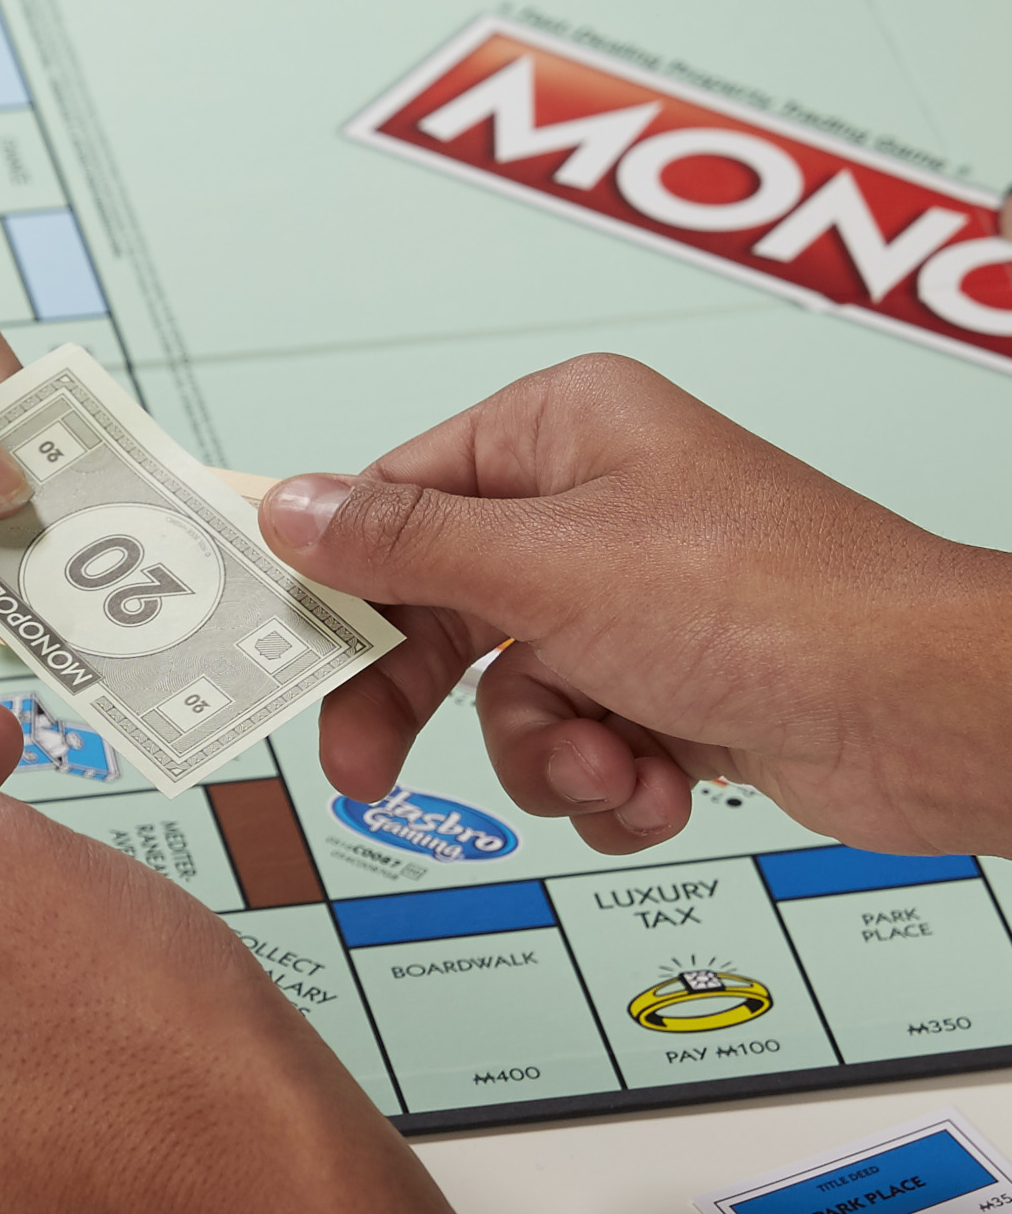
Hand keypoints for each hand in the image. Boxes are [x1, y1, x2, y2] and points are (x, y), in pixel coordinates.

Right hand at [256, 353, 1011, 858]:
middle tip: (365, 768)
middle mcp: (590, 509)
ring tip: (610, 755)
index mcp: (560, 434)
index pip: (396, 500)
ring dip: (547, 750)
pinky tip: (660, 777)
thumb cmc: (780, 605)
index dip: (338, 583)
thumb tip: (294, 508)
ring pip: (504, 701)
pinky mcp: (665, 687)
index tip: (286, 646)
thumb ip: (405, 544)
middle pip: (438, 614)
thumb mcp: (551, 568)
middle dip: (427, 703)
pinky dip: (606, 779)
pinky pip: (573, 746)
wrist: (928, 718)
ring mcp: (629, 604)